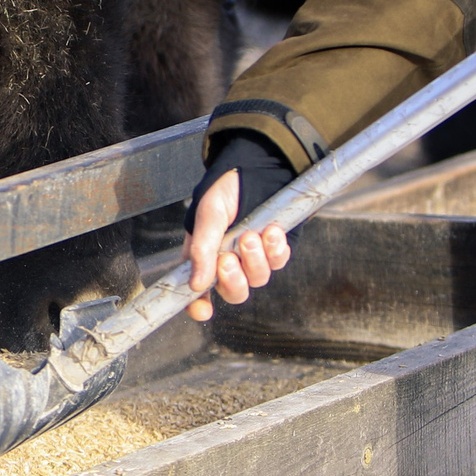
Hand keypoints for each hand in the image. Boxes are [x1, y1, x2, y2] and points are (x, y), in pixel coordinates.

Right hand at [182, 169, 292, 321]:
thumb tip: (197, 285)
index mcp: (204, 255)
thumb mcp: (208, 213)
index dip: (199, 305)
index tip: (203, 310)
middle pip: (233, 292)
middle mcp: (229, 261)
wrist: (259, 165)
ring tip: (252, 235)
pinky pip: (279, 262)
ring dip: (254, 260)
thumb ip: (202, 249)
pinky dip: (275, 250)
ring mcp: (254, 258)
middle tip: (229, 259)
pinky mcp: (276, 249)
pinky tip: (271, 231)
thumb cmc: (226, 187)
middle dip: (232, 280)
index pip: (198, 290)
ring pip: (258, 279)